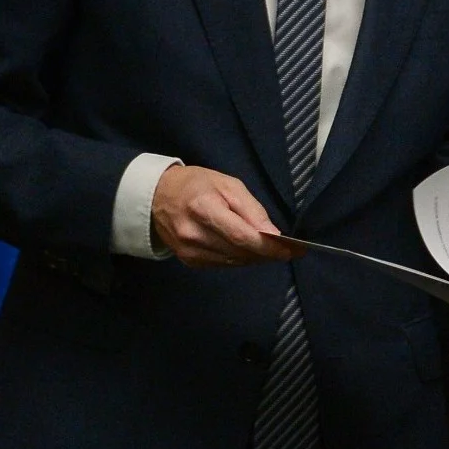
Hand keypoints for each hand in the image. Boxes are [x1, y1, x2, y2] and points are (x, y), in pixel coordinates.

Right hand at [152, 164, 293, 268]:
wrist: (156, 195)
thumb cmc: (197, 184)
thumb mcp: (229, 185)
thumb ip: (252, 209)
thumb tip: (273, 233)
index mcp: (204, 209)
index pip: (242, 236)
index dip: (269, 247)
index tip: (292, 250)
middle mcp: (193, 234)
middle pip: (239, 252)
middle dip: (267, 253)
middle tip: (289, 250)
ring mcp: (187, 250)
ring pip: (233, 261)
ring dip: (255, 257)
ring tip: (271, 249)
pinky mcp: (186, 259)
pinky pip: (221, 264)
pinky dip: (239, 259)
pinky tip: (247, 250)